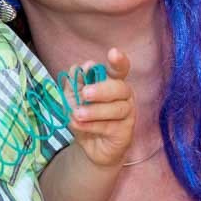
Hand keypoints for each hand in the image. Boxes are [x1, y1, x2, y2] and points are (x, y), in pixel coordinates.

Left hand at [69, 48, 134, 167]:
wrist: (89, 147)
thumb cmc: (85, 117)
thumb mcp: (73, 98)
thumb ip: (75, 83)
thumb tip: (78, 67)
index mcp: (113, 82)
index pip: (120, 69)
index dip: (119, 61)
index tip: (113, 53)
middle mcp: (124, 96)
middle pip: (120, 88)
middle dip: (102, 89)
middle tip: (85, 93)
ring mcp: (127, 114)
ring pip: (116, 109)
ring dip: (94, 111)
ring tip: (76, 114)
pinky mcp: (125, 132)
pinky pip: (110, 126)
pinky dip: (92, 125)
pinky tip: (79, 124)